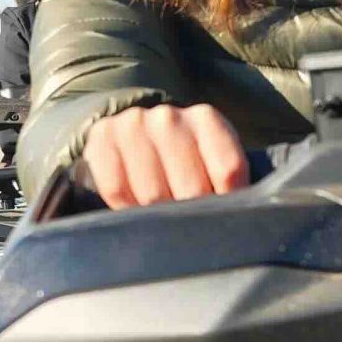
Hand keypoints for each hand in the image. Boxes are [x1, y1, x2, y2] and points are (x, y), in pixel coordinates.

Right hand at [74, 103, 248, 206]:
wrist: (132, 138)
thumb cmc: (182, 160)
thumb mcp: (211, 161)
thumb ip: (227, 182)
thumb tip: (240, 218)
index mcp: (206, 119)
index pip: (228, 169)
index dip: (229, 200)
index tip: (226, 217)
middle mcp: (169, 117)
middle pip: (191, 188)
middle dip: (193, 215)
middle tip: (190, 224)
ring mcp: (133, 125)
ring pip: (153, 195)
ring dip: (158, 216)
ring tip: (163, 217)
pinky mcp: (102, 138)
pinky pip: (116, 189)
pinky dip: (126, 207)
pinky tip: (134, 207)